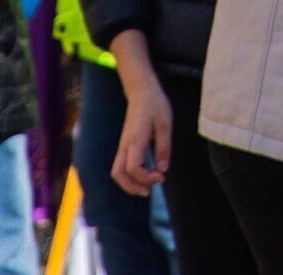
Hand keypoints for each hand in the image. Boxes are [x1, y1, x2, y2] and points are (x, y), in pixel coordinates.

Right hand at [112, 63, 171, 193]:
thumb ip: (164, 147)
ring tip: (147, 187)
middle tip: (150, 191)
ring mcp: (123, 145)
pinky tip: (145, 175)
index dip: (146, 178)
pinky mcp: (125, 144)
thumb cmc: (155, 105)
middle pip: (118, 174)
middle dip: (132, 187)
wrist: (141, 91)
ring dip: (130, 183)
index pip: (133, 167)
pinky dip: (130, 176)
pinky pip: (121, 165)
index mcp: (136, 140)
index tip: (161, 176)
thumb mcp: (165, 124)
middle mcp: (125, 145)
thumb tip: (163, 169)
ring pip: (117, 171)